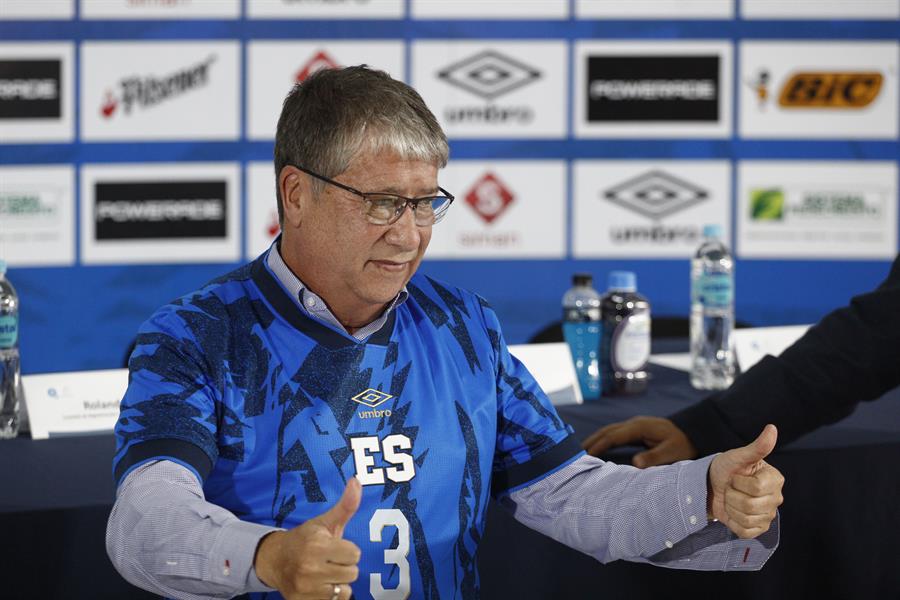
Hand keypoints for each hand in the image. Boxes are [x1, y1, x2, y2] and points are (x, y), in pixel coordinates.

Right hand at [254, 477, 361, 599]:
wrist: (274, 560)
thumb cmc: (305, 539)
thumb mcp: (324, 522)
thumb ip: (345, 505)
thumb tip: (357, 481)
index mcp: (316, 545)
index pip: (354, 554)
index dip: (347, 550)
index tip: (334, 547)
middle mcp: (310, 567)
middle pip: (352, 573)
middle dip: (344, 566)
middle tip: (330, 560)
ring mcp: (305, 587)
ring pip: (345, 590)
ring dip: (339, 582)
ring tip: (325, 573)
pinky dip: (330, 596)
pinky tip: (320, 585)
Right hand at [581, 416, 698, 466]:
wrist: (694, 433)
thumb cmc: (683, 445)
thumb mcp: (672, 453)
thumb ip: (654, 458)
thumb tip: (634, 463)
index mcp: (640, 427)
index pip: (613, 435)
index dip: (598, 445)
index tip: (586, 456)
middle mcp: (634, 423)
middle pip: (607, 431)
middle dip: (591, 441)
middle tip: (575, 454)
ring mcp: (634, 426)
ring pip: (609, 431)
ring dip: (595, 440)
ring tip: (581, 452)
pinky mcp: (636, 431)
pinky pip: (615, 434)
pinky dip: (603, 440)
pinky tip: (597, 449)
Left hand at [708, 424, 783, 538]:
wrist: (712, 485)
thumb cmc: (726, 468)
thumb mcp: (737, 456)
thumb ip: (757, 447)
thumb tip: (772, 428)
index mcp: (775, 479)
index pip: (756, 487)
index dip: (739, 482)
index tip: (736, 476)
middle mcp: (776, 498)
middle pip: (750, 505)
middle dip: (732, 495)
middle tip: (731, 488)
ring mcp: (768, 515)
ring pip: (746, 519)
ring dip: (731, 507)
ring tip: (731, 498)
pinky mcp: (758, 530)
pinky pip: (745, 531)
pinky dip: (733, 522)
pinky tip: (733, 512)